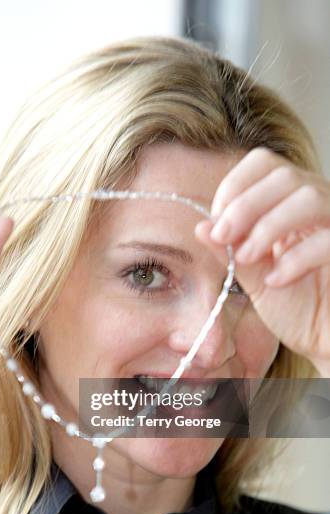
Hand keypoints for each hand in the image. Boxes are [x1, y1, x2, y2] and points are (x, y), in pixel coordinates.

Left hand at [194, 147, 329, 372]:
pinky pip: (328, 239)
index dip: (235, 187)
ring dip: (268, 227)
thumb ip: (231, 251)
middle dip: (245, 205)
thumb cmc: (296, 309)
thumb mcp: (253, 278)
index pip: (264, 166)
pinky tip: (275, 281)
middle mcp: (319, 206)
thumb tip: (202, 226)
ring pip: (309, 197)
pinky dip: (294, 259)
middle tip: (223, 237)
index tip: (217, 223)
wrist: (326, 342)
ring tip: (247, 258)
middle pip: (285, 176)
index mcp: (290, 205)